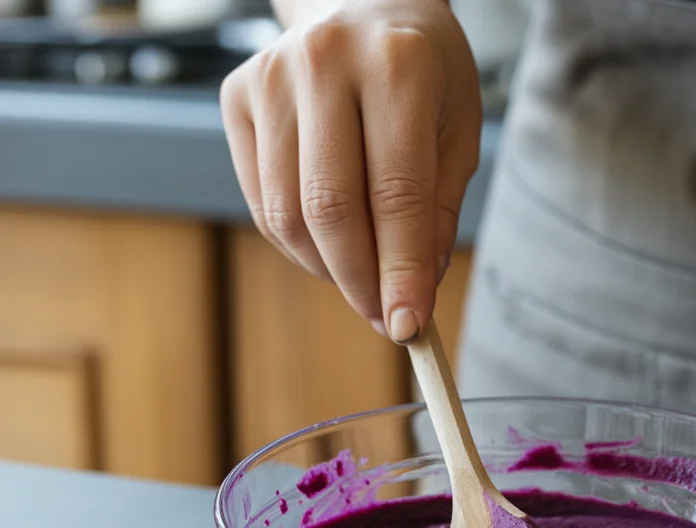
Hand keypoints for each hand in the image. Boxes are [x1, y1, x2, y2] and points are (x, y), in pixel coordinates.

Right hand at [220, 0, 481, 341]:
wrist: (364, 3)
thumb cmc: (424, 76)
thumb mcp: (458, 133)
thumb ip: (436, 214)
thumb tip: (411, 296)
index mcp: (398, 67)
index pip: (397, 195)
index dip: (401, 272)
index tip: (409, 326)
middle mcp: (325, 63)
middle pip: (330, 209)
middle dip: (361, 282)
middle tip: (385, 319)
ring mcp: (270, 77)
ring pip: (288, 215)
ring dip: (329, 269)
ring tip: (365, 277)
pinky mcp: (236, 97)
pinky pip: (262, 203)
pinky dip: (299, 244)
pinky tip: (332, 243)